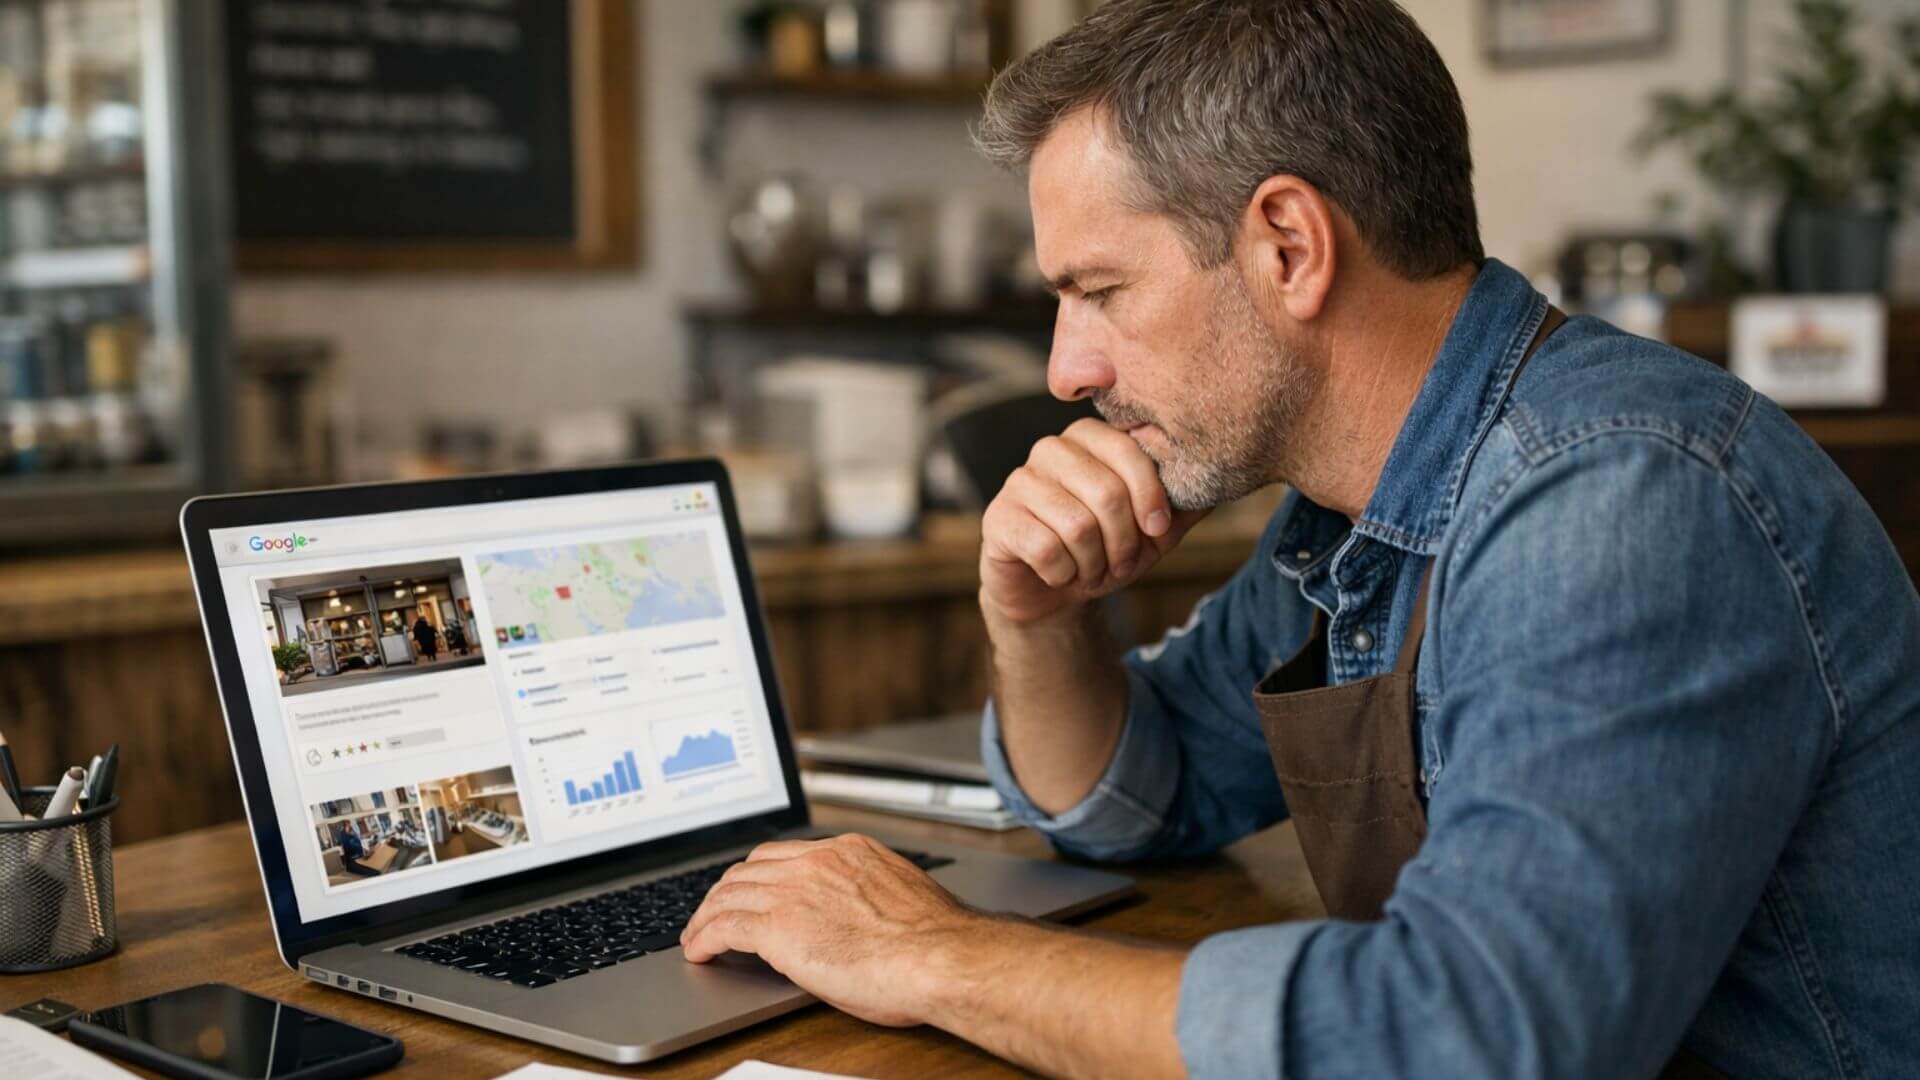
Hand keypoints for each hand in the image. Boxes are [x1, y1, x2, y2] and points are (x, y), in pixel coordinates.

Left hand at [680, 834, 981, 1026]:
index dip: (759, 875)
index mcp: (848, 851)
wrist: (938, 957)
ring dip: (707, 915)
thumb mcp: (899, 900)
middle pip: (750, 869)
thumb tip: (862, 919)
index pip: (784, 855)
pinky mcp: (777, 926)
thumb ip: (868, 898)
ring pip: (729, 894)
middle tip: (714, 913)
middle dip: (727, 891)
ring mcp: (794, 891)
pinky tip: (698, 951)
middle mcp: (817, 862)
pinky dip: (702, 937)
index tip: (750, 890)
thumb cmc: (934, 942)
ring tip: (697, 936)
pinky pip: (723, 926)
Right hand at [981, 418, 1207, 626]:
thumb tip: (1223, 472)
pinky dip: (1064, 574)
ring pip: (1078, 526)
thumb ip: (1184, 501)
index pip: (1131, 452)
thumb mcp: (1154, 529)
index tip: (1157, 530)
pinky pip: (1045, 548)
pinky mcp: (998, 518)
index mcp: (1090, 438)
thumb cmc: (1105, 549)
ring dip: (1094, 563)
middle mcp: (1051, 449)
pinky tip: (1060, 573)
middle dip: (1124, 541)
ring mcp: (1019, 481)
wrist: (1053, 592)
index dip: (1151, 499)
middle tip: (1120, 562)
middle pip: (1107, 493)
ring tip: (1090, 569)